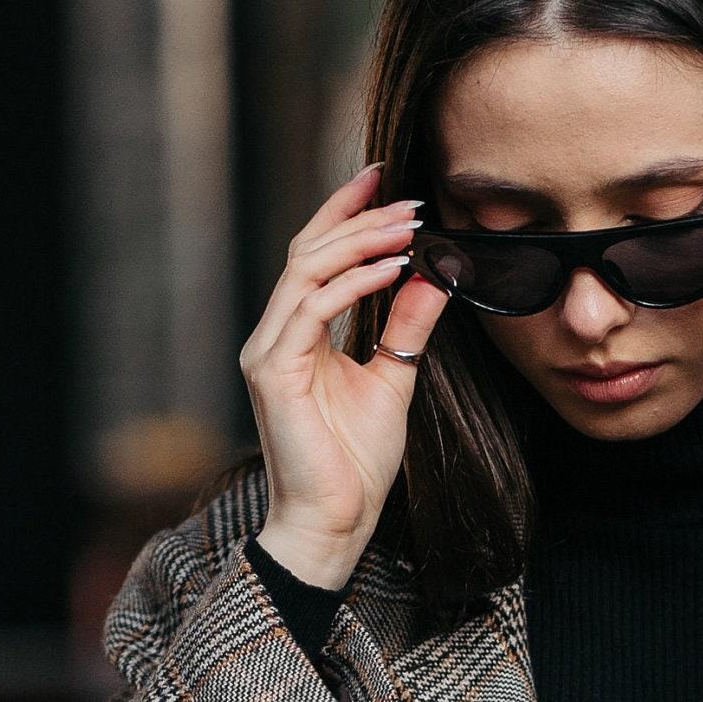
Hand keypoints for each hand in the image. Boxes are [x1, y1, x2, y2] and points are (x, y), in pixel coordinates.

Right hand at [240, 164, 450, 588]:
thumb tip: (434, 276)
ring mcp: (268, 352)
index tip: (385, 179)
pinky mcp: (272, 373)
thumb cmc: (355, 465)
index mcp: (297, 334)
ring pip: (307, 271)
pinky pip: (311, 310)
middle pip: (309, 252)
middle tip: (408, 198)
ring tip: (407, 227)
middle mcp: (275, 335)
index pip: (316, 256)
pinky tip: (391, 270)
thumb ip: (406, 327)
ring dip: (360, 243)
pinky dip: (353, 285)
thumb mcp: (393, 380)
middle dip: (358, 218)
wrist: (334, 523)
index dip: (345, 213)